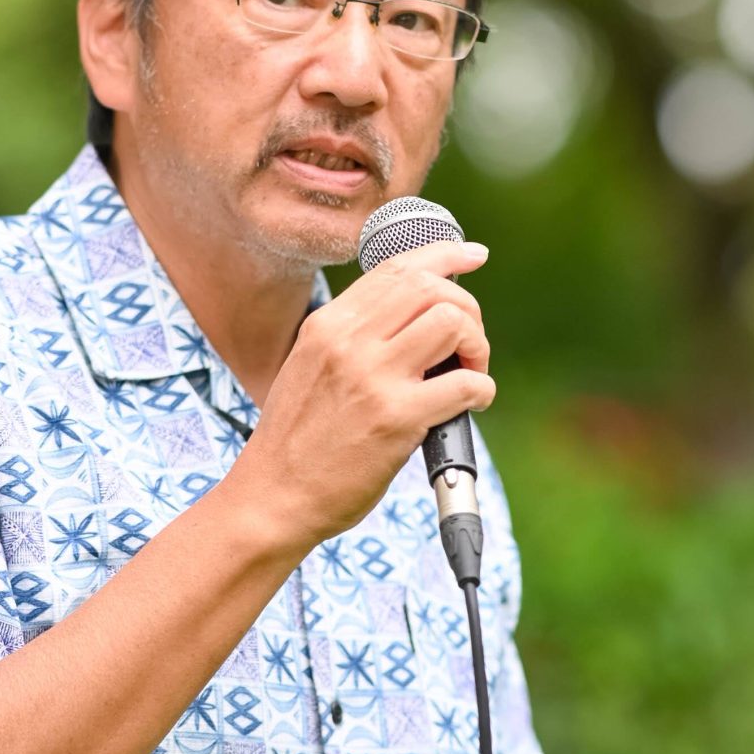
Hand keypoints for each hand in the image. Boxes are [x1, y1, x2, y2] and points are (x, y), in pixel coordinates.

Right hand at [230, 238, 492, 555]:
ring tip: (467, 375)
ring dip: (477, 346)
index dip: (444, 255)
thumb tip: (412, 316)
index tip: (472, 256)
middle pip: (431, 287)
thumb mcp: (311, 368)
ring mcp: (372, 377)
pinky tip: (470, 405)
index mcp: (328, 325)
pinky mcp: (396, 419)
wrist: (271, 498)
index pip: (396, 268)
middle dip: (466, 310)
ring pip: (452, 322)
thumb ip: (353, 338)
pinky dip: (481, 391)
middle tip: (467, 348)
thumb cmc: (296, 442)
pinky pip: (465, 384)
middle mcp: (348, 341)